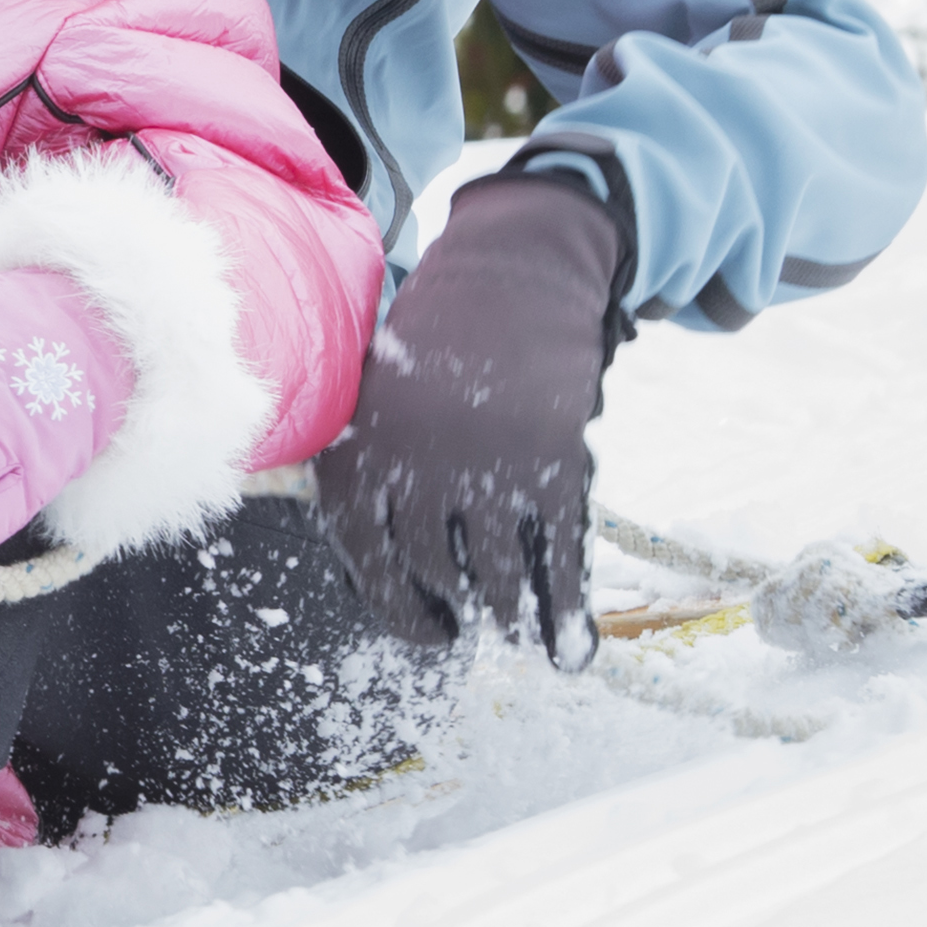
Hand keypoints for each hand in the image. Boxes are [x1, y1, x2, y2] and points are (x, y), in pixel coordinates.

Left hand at [317, 174, 621, 667]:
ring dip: (506, 614)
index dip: (395, 606)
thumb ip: (372, 480)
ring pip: (493, 573)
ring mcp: (486, 464)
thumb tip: (389, 579)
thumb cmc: (437, 350)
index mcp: (357, 448)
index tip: (424, 626)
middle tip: (462, 626)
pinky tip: (569, 649)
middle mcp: (415, 462)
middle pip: (431, 569)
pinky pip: (556, 557)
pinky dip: (564, 611)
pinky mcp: (552, 462)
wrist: (511, 277)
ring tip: (510, 628)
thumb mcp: (375, 403)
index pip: (365, 558)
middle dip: (449, 609)